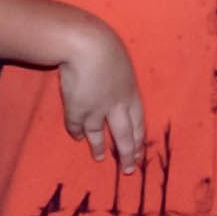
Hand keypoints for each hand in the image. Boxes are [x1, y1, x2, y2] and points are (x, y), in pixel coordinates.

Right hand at [52, 14, 147, 164]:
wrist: (86, 45)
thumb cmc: (104, 47)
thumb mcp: (120, 64)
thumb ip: (118, 78)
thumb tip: (113, 83)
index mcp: (131, 94)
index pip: (138, 123)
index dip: (139, 140)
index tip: (140, 154)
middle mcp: (116, 107)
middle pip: (125, 136)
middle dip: (127, 154)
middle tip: (128, 170)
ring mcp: (96, 110)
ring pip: (98, 135)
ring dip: (99, 148)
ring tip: (99, 158)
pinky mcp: (77, 110)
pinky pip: (76, 126)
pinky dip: (77, 133)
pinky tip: (77, 138)